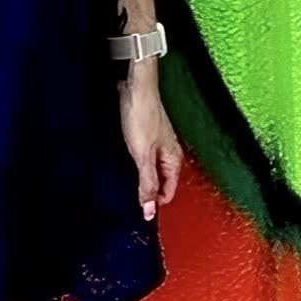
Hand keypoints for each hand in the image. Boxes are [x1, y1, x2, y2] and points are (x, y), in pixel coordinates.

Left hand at [117, 68, 183, 220]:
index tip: (138, 212)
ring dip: (142, 180)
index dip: (153, 204)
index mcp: (174, 161)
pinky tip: (126, 166)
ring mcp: (160, 145)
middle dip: (148, 194)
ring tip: (127, 185)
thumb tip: (150, 212)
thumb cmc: (141, 116)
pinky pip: (147, 160)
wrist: (136, 88)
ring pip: (154, 172)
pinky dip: (138, 167)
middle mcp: (171, 155)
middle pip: (162, 184)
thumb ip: (147, 184)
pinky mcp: (149, 137)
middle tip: (129, 200)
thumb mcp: (142, 156)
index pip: (168, 194)